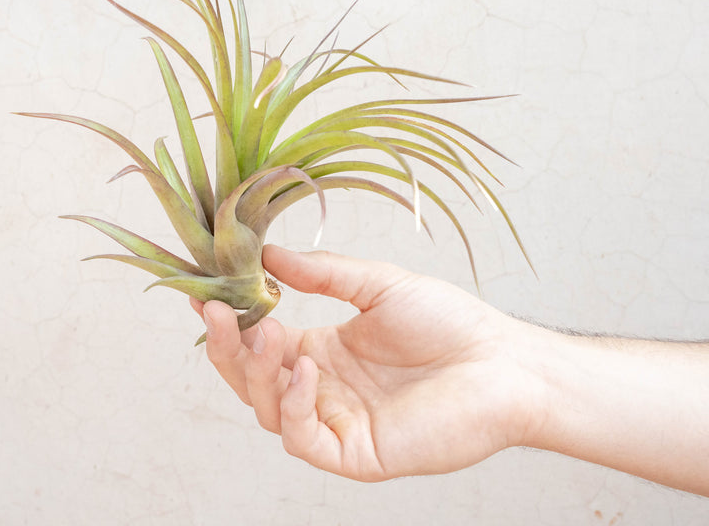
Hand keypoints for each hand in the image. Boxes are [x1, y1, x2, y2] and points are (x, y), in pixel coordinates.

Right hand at [192, 244, 539, 481]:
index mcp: (324, 354)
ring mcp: (337, 424)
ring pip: (267, 409)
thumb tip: (267, 254)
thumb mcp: (377, 285)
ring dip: (256, 370)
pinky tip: (304, 366)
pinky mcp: (356, 454)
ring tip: (263, 330)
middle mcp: (323, 391)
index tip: (204, 292)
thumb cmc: (450, 323)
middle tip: (215, 310)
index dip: (231, 322)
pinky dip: (292, 404)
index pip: (260, 344)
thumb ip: (322, 274)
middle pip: (253, 379)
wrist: (504, 362)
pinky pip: (303, 438)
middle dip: (228, 347)